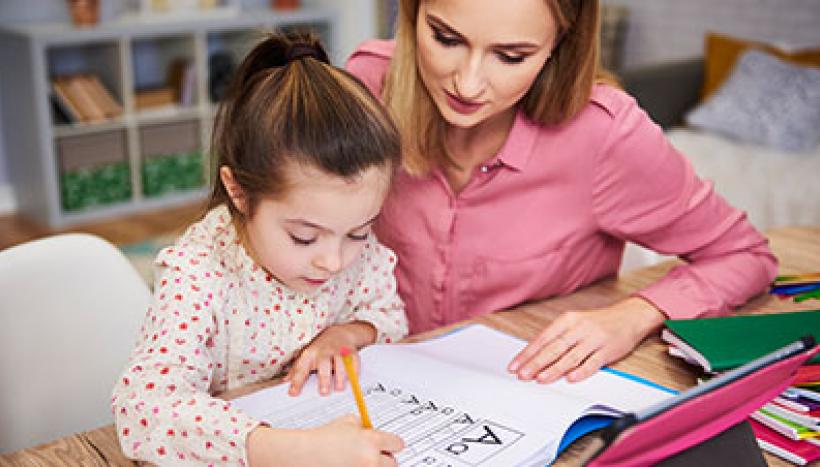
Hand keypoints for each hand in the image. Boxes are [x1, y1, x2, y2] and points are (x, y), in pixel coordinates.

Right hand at [247, 415, 403, 466]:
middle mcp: (371, 459)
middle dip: (385, 459)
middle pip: (393, 463)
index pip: (397, 443)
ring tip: (359, 460)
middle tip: (376, 456)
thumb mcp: (347, 421)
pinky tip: (350, 464)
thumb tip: (374, 431)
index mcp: (372, 440)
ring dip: (374, 466)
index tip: (392, 445)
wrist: (305, 454)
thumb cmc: (324, 438)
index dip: (393, 443)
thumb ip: (364, 425)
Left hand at [285, 321, 375, 395]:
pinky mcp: (350, 352)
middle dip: (323, 378)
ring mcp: (338, 351)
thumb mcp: (306, 356)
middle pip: (323, 364)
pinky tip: (352, 379)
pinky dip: (354, 371)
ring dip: (340, 376)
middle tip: (323, 392)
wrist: (338, 333)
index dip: (297, 381)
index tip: (293, 393)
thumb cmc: (320, 349)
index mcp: (310, 354)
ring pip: (340, 363)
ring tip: (339, 388)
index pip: (302, 368)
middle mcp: (324, 352)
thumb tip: (285, 381)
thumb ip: (297, 370)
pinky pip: (354, 361)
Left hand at [507, 297, 664, 382]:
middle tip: (523, 374)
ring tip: (540, 379)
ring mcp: (594, 339)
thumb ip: (557, 338)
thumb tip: (534, 355)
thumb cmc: (598, 322)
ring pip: (571, 357)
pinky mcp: (608, 350)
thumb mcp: (574, 323)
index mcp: (567, 320)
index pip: (543, 338)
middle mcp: (579, 328)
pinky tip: (571, 379)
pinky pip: (593, 362)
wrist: (629, 316)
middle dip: (536, 363)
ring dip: (554, 369)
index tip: (515, 365)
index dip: (528, 353)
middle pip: (554, 348)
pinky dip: (581, 371)